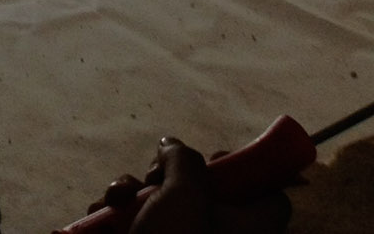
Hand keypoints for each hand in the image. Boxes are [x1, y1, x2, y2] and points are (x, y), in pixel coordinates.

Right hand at [89, 141, 289, 233]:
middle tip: (153, 178)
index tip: (212, 159)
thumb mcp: (185, 193)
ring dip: (134, 192)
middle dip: (167, 175)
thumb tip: (171, 147)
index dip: (244, 170)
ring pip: (164, 204)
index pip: (270, 196)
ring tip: (120, 199)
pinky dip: (120, 214)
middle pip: (205, 191)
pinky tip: (103, 213)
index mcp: (248, 227)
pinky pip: (141, 223)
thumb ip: (182, 160)